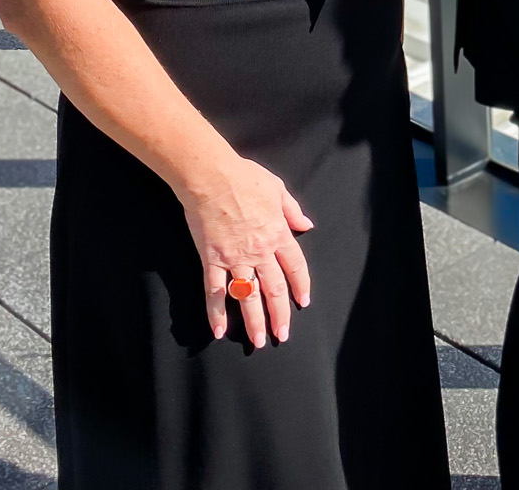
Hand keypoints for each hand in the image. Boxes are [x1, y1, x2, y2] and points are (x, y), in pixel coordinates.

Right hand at [181, 154, 313, 347]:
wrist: (211, 177)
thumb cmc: (245, 178)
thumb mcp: (278, 189)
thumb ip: (292, 210)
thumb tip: (306, 225)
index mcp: (278, 233)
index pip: (295, 266)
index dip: (301, 285)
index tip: (303, 301)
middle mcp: (259, 251)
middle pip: (274, 288)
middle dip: (280, 314)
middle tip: (282, 335)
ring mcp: (235, 257)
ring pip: (247, 296)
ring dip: (254, 321)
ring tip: (259, 341)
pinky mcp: (211, 259)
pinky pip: (215, 291)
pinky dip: (216, 312)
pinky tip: (219, 331)